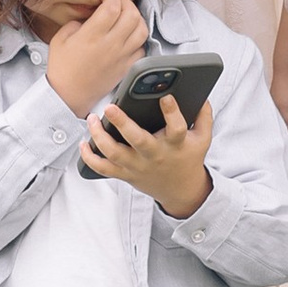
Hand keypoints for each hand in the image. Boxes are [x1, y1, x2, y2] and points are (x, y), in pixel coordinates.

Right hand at [42, 0, 146, 120]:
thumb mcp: (60, 38)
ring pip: (142, 30)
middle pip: (131, 15)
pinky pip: (142, 49)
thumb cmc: (62, 67)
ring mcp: (121, 57)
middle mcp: (110, 45)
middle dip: (126, 3)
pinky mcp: (126, 68)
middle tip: (117, 3)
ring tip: (126, 18)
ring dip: (136, 19)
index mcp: (92, 35)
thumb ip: (76, 21)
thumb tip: (90, 14)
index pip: (113, 6)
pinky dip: (138, 40)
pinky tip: (128, 38)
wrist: (68, 95)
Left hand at [83, 91, 213, 220]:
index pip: (176, 128)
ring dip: (99, 137)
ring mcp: (138, 166)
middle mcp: (154, 155)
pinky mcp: (126, 174)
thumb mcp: (203, 138)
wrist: (181, 191)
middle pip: (137, 140)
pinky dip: (90, 158)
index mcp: (175, 144)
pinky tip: (84, 143)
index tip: (166, 97)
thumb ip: (204, 116)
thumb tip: (202, 95)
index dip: (172, 112)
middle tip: (110, 107)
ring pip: (114, 154)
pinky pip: (104, 168)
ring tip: (92, 119)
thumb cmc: (189, 158)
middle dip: (122, 124)